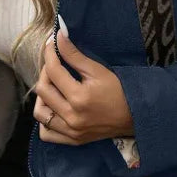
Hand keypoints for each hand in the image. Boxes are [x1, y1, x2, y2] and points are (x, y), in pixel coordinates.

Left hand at [34, 29, 133, 144]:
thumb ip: (75, 54)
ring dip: (42, 97)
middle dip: (45, 72)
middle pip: (42, 90)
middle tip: (55, 65)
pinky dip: (45, 121)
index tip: (51, 45)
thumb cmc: (120, 91)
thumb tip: (58, 36)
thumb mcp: (98, 70)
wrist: (136, 117)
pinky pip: (47, 134)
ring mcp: (71, 131)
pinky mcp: (73, 140)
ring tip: (54, 87)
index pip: (53, 71)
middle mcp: (72, 117)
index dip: (49, 54)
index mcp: (79, 98)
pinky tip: (54, 108)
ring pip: (40, 113)